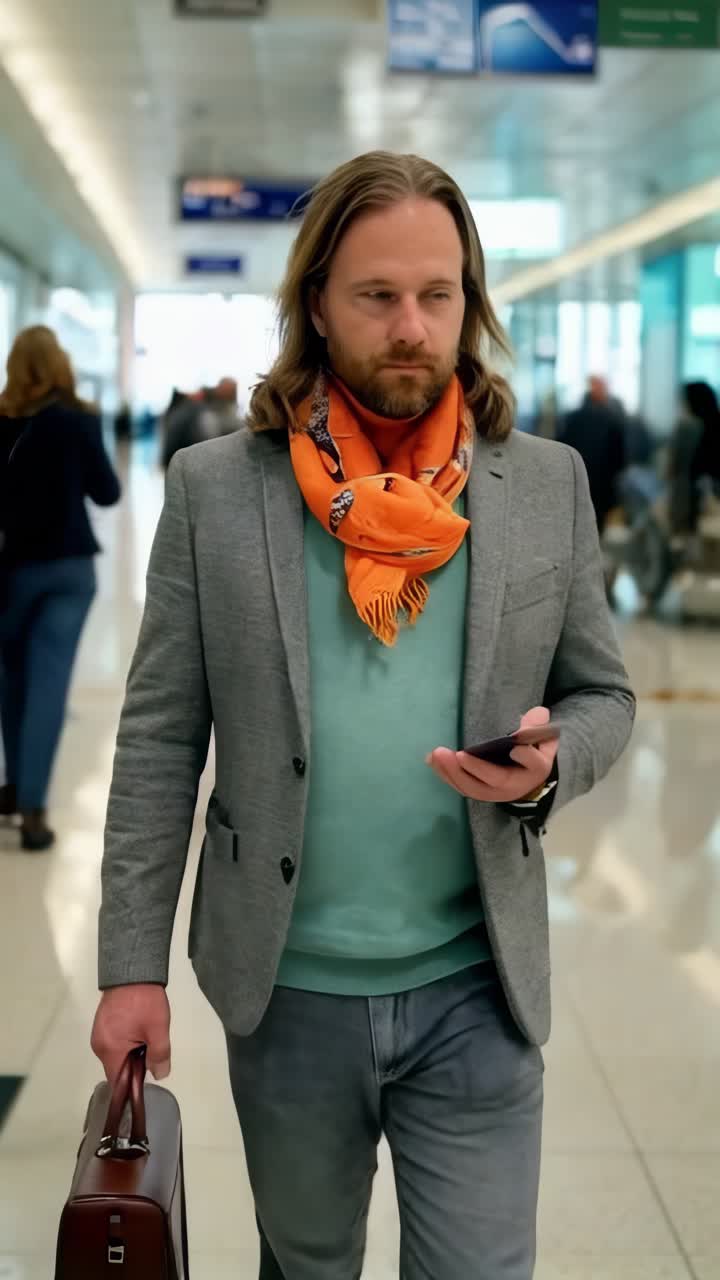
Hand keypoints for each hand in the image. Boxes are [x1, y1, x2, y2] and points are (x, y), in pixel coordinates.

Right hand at [91, 984, 171, 1083]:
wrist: (132, 969)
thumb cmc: (145, 1002)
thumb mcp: (158, 1030)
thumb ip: (159, 1056)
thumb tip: (158, 1076)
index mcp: (109, 1049)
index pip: (117, 1081)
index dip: (131, 1085)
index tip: (145, 1080)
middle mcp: (98, 1045)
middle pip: (116, 1067)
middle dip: (133, 1066)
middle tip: (151, 1052)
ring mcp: (98, 1032)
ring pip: (115, 1054)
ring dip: (130, 1052)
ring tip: (146, 1038)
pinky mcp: (102, 1022)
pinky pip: (113, 1041)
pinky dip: (125, 1042)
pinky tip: (138, 1030)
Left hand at [426, 706, 557, 804]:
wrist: (527, 779)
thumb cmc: (533, 753)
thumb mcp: (542, 738)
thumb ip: (538, 726)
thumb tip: (538, 713)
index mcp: (535, 769)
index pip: (533, 763)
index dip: (525, 757)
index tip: (516, 750)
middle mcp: (514, 785)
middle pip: (495, 780)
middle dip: (475, 768)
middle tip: (458, 754)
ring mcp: (495, 792)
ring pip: (473, 787)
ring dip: (453, 772)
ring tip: (437, 755)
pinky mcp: (479, 792)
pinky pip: (461, 786)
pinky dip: (445, 774)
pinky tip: (432, 760)